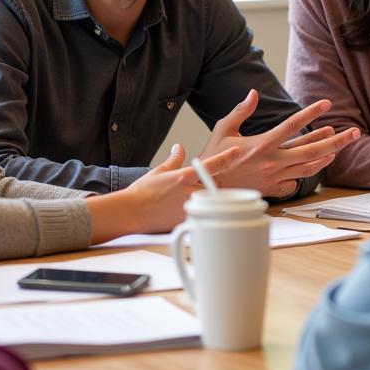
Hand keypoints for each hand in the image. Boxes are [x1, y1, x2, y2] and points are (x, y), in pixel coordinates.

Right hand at [87, 143, 242, 243]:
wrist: (132, 213)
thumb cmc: (142, 192)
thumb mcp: (159, 171)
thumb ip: (174, 159)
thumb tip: (179, 147)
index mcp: (184, 177)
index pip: (211, 164)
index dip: (226, 156)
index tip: (237, 151)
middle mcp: (190, 191)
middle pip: (215, 185)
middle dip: (216, 185)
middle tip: (207, 187)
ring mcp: (190, 207)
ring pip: (211, 202)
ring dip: (210, 200)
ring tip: (195, 201)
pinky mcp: (188, 222)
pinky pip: (203, 217)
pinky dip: (201, 215)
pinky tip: (191, 215)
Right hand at [199, 90, 360, 197]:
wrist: (207, 189)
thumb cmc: (214, 157)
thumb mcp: (223, 129)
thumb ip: (241, 111)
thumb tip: (254, 93)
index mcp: (261, 144)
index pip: (292, 125)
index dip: (311, 113)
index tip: (327, 104)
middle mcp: (272, 161)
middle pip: (312, 149)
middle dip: (337, 140)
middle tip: (354, 132)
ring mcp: (275, 177)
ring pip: (309, 166)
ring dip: (326, 155)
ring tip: (338, 146)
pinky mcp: (273, 189)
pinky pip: (295, 182)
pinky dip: (304, 174)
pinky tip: (311, 166)